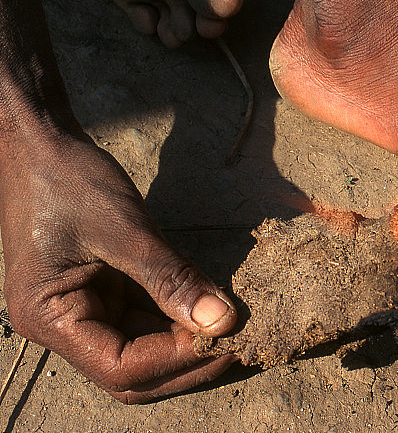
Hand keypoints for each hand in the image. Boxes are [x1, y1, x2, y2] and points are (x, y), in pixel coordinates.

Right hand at [0, 133, 237, 402]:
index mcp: (50, 317)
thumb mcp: (125, 229)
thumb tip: (223, 322)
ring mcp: (80, 310)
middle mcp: (61, 324)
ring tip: (234, 329)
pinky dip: (177, 319)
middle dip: (186, 361)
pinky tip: (212, 310)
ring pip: (142, 349)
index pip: (122, 366)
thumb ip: (172, 278)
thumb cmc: (70, 179)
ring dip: (186, 343)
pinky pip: (143, 319)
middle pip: (132, 370)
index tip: (227, 339)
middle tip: (240, 343)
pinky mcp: (100, 292)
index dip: (178, 359)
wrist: (41, 142)